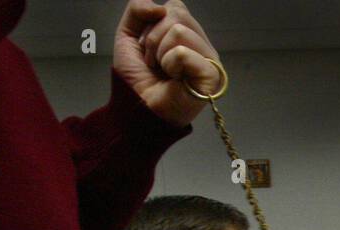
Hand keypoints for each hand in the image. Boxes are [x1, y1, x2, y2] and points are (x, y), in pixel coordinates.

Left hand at [114, 0, 221, 127]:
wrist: (138, 110)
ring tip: (163, 72)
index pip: (175, 7)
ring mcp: (209, 59)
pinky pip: (183, 51)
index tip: (148, 50)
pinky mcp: (212, 75)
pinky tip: (174, 79)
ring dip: (160, 53)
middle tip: (155, 63)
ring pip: (179, 30)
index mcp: (187, 35)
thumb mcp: (127, 36)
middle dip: (154, 38)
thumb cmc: (137, 80)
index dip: (153, 25)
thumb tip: (160, 6)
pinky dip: (170, 64)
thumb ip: (137, 10)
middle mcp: (202, 45)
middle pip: (177, 14)